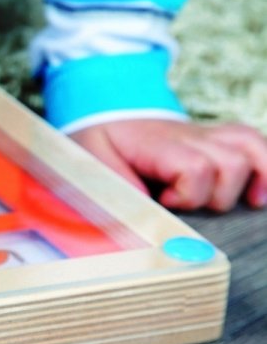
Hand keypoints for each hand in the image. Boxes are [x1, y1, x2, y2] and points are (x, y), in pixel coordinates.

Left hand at [70, 119, 266, 211]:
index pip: (194, 166)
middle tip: (185, 203)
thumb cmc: (99, 147)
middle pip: (230, 162)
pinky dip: (266, 167)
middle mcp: (188, 137)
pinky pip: (254, 142)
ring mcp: (205, 136)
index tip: (165, 201)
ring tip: (240, 203)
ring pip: (250, 149)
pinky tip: (258, 196)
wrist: (103, 115)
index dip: (187, 193)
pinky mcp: (215, 140)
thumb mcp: (94, 170)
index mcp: (156, 145)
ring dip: (250, 180)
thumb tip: (141, 227)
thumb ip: (115, 196)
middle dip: (216, 194)